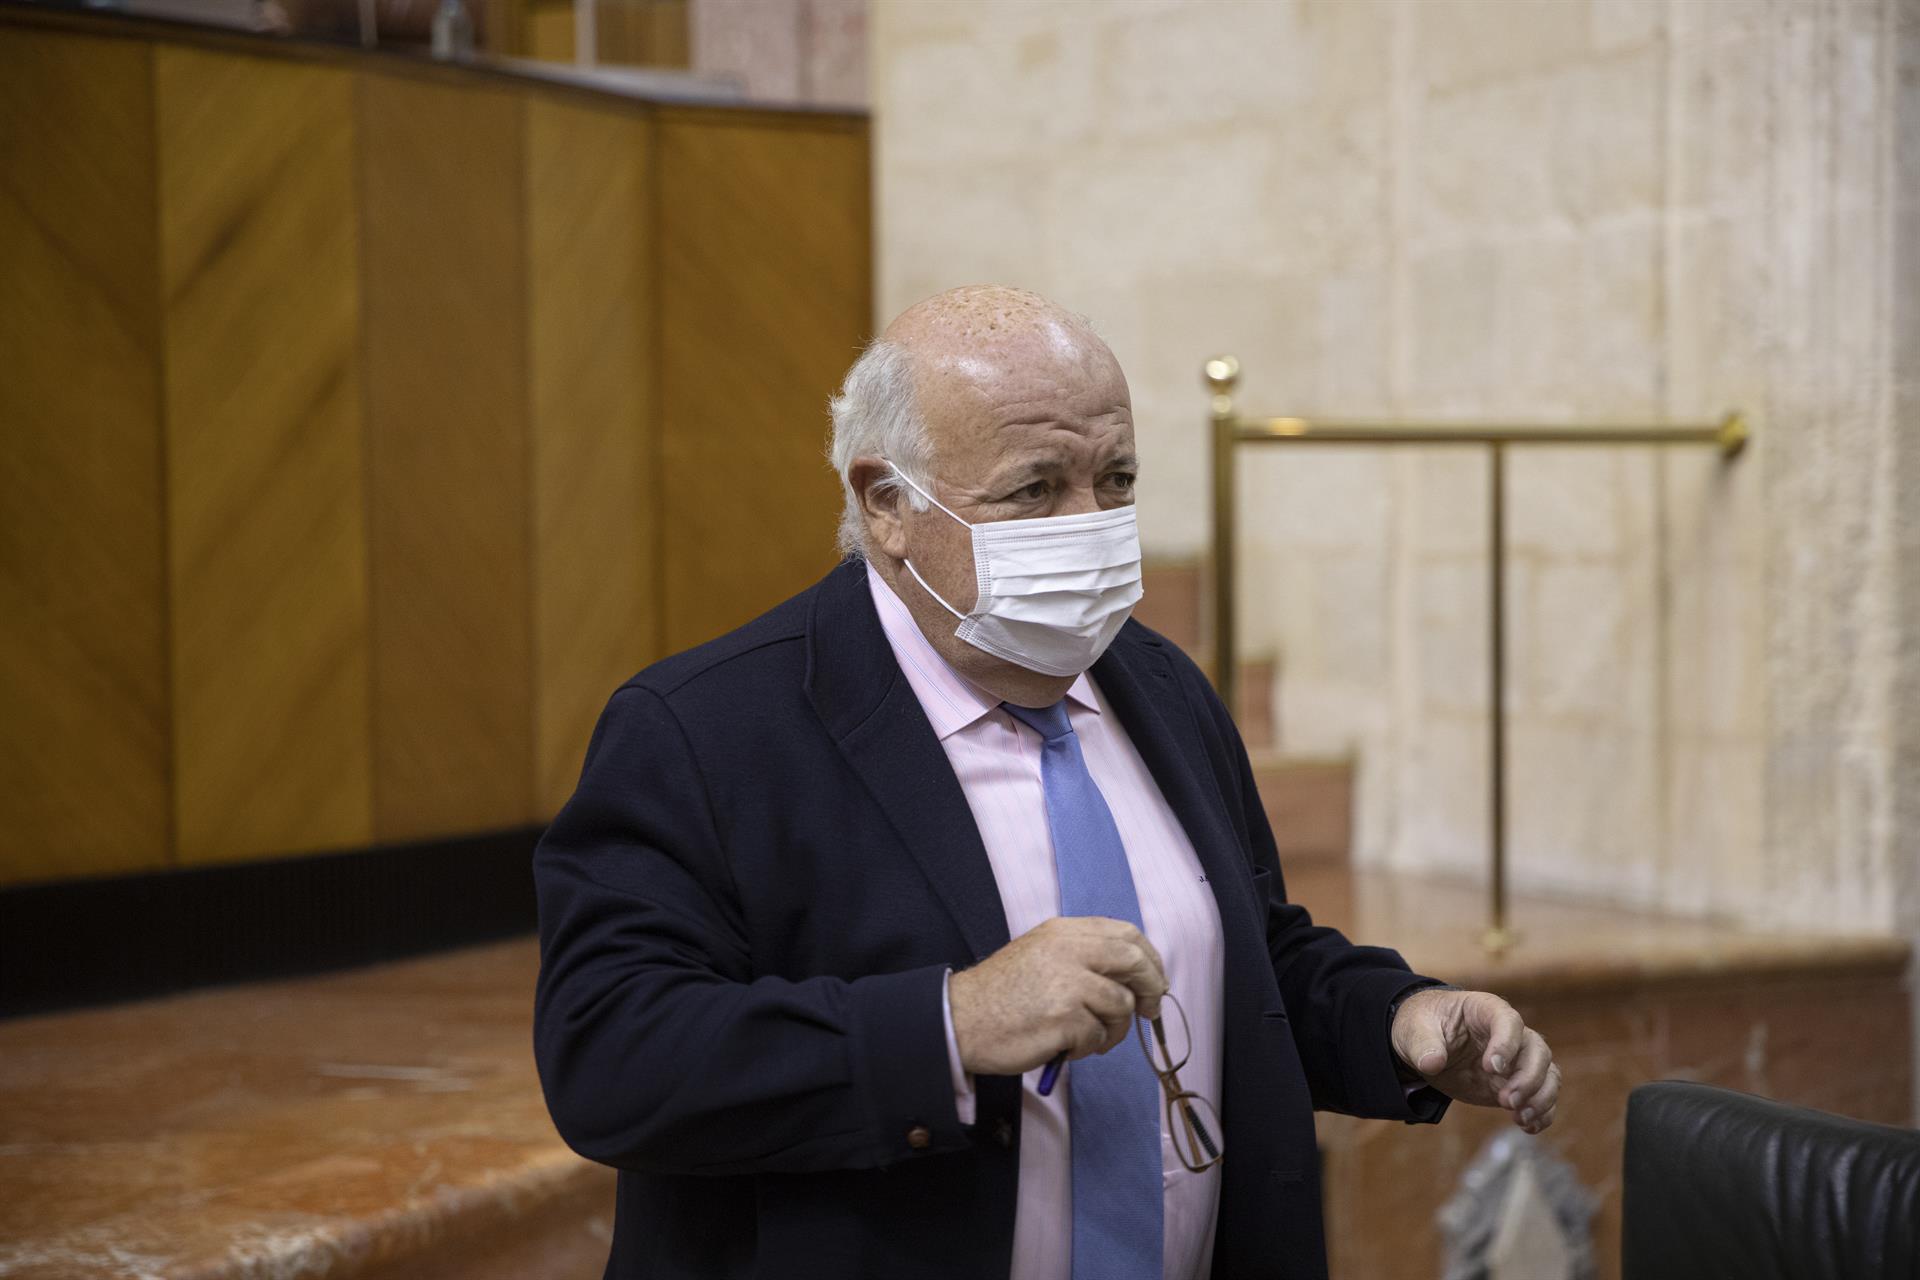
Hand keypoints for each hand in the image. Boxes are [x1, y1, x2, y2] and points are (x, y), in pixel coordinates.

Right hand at [948, 916, 1168, 1076]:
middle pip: (1134, 962)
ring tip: (1089, 1038)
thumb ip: (1082, 955)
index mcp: (1064, 931)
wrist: (960, 1019)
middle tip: (1149, 1010)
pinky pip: (1098, 1036)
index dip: (1149, 959)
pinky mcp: (1065, 1017)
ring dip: (1114, 1029)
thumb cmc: (1001, 995)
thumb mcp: (1041, 954)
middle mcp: (1068, 949)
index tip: (1155, 979)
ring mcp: (1068, 983)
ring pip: (1120, 1005)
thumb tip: (1132, 975)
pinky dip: (1090, 1047)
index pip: (1126, 934)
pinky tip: (1068, 1047)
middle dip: (1150, 989)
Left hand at [1391, 988, 1559, 1133]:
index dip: (1506, 1044)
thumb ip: (1423, 1044)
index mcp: (1485, 1010)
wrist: (1424, 1043)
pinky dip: (1542, 1112)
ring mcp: (1516, 1059)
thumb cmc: (1422, 1026)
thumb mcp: (1413, 1029)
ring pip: (1547, 1073)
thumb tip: (1432, 1063)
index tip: (1491, 1068)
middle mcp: (1510, 1033)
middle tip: (1506, 1101)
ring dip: (1540, 1098)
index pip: (1509, 1021)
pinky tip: (1528, 1127)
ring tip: (1520, 1118)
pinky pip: (1542, 1095)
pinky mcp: (1515, 1082)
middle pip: (1537, 1050)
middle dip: (1528, 1078)